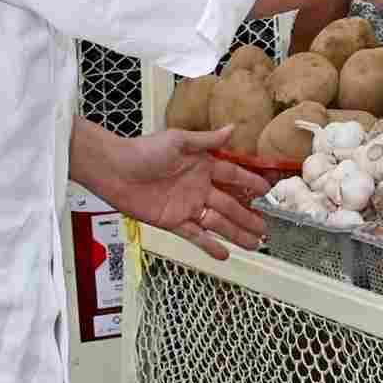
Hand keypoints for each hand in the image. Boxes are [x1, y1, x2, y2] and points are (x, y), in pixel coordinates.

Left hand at [93, 127, 267, 258]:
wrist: (115, 170)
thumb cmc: (145, 150)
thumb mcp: (179, 141)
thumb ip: (207, 140)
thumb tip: (232, 128)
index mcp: (202, 165)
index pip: (233, 175)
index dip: (250, 183)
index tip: (267, 191)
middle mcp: (199, 187)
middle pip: (230, 205)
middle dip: (248, 217)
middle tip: (267, 229)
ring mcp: (187, 206)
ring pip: (217, 223)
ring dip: (236, 233)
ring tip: (256, 244)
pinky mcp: (173, 221)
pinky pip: (195, 235)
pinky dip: (210, 244)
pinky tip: (226, 254)